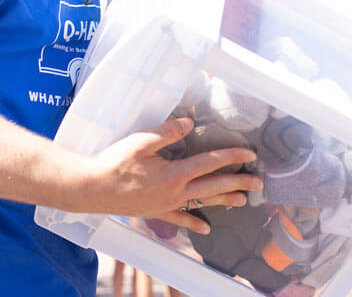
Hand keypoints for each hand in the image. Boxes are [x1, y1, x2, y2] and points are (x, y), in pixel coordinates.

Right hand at [73, 117, 260, 234]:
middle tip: (258, 182)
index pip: (211, 162)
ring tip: (243, 202)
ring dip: (223, 201)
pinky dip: (193, 224)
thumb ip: (167, 131)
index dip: (232, 156)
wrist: (93, 189)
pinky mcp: (156, 212)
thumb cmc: (115, 163)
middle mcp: (176, 191)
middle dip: (238, 182)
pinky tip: (205, 229)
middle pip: (214, 185)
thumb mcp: (141, 140)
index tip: (250, 154)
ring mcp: (167, 204)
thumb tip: (190, 122)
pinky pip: (179, 219)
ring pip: (202, 202)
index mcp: (175, 172)